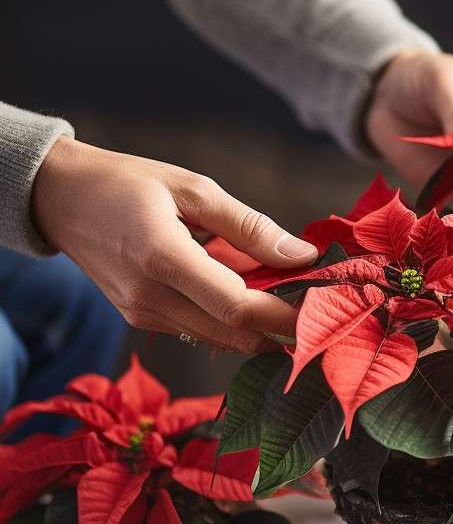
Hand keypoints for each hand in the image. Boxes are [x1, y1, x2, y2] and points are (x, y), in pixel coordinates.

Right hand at [31, 137, 318, 352]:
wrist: (59, 198)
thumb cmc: (128, 184)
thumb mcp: (193, 190)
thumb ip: (251, 227)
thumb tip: (303, 256)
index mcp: (163, 257)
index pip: (238, 307)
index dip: (285, 317)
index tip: (323, 311)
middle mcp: (150, 297)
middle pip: (234, 334)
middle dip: (280, 328)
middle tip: (318, 309)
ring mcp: (143, 315)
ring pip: (219, 339)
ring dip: (258, 326)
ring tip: (287, 297)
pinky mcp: (141, 320)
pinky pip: (199, 331)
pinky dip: (230, 320)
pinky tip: (246, 294)